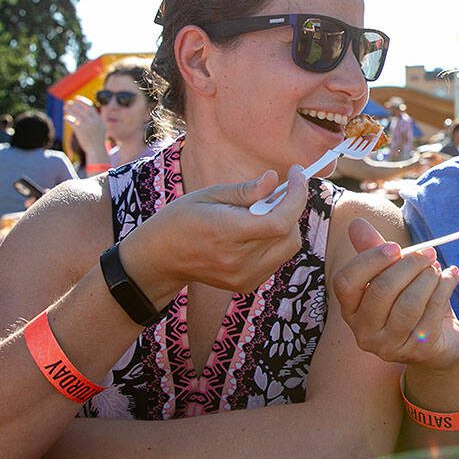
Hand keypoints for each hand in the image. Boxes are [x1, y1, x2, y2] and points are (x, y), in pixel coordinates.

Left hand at [63, 96, 107, 158]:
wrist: (96, 150)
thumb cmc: (99, 138)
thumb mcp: (103, 126)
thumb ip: (103, 116)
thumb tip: (104, 107)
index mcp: (99, 119)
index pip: (90, 107)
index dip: (82, 101)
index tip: (76, 98)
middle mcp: (93, 121)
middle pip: (82, 109)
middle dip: (75, 104)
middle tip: (68, 102)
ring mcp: (87, 126)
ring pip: (76, 114)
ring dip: (70, 109)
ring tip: (65, 107)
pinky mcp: (80, 131)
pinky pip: (72, 122)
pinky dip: (69, 119)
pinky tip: (66, 118)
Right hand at [122, 166, 309, 297]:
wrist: (161, 258)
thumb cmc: (182, 219)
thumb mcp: (208, 195)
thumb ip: (245, 190)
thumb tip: (274, 179)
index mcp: (226, 233)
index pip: (278, 221)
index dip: (296, 196)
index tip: (297, 173)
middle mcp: (238, 260)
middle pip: (289, 234)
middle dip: (292, 206)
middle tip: (279, 190)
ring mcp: (244, 277)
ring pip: (288, 247)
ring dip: (286, 224)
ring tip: (264, 210)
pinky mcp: (247, 285)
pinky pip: (277, 259)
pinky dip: (277, 240)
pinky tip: (256, 230)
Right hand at [332, 218, 458, 371]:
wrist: (441, 342)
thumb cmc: (409, 302)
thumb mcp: (392, 275)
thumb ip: (374, 251)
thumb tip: (356, 223)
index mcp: (351, 310)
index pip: (346, 282)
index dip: (370, 260)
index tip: (395, 247)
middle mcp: (364, 331)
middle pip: (381, 290)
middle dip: (408, 265)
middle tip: (428, 253)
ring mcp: (390, 345)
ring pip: (408, 304)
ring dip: (427, 278)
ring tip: (437, 267)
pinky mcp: (418, 350)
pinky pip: (433, 311)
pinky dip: (445, 288)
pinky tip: (451, 276)